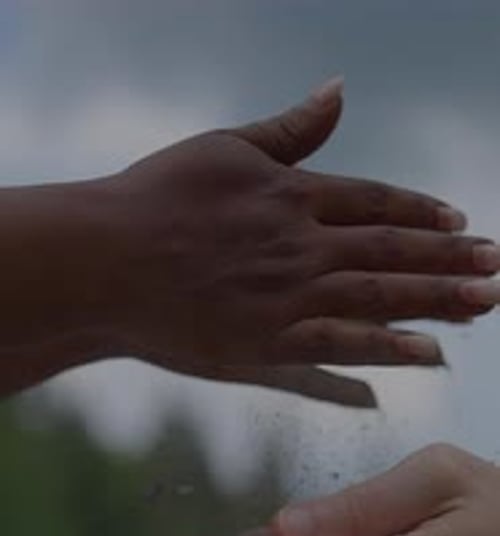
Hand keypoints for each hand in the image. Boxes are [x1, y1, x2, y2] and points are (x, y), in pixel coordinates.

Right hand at [102, 79, 499, 385]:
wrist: (105, 259)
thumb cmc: (156, 198)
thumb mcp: (224, 147)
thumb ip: (288, 128)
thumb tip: (336, 91)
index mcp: (292, 195)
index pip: (375, 203)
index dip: (422, 214)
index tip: (461, 224)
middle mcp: (302, 245)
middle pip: (392, 251)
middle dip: (450, 259)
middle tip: (497, 265)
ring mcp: (289, 296)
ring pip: (379, 296)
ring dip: (437, 299)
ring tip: (484, 302)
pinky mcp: (268, 342)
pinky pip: (340, 345)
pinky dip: (386, 349)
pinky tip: (428, 353)